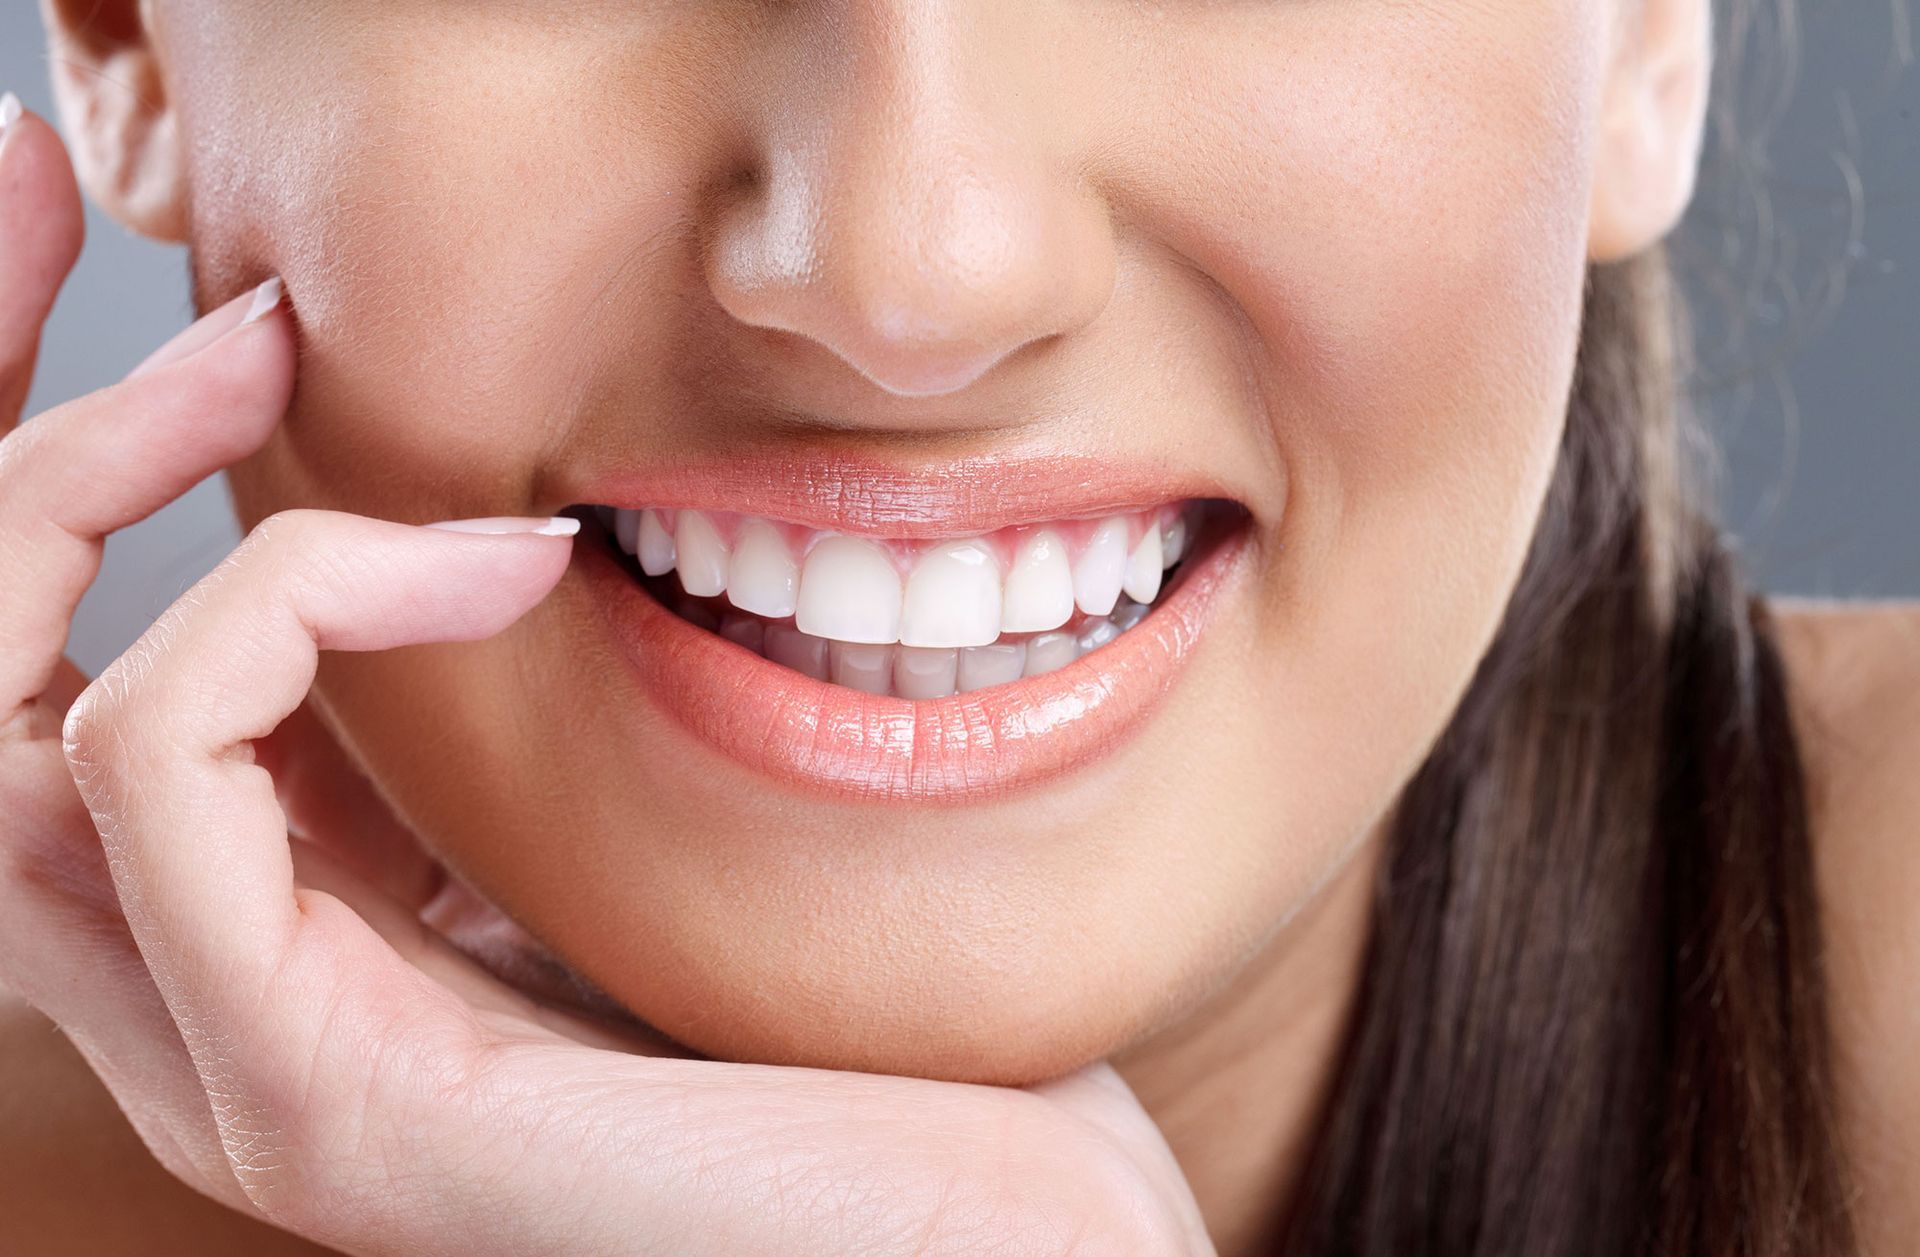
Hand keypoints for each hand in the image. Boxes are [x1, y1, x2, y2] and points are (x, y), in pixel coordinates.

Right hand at [0, 102, 1214, 1254]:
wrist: (1006, 1247)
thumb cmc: (865, 1045)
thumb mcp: (621, 839)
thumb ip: (484, 743)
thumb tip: (460, 538)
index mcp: (289, 949)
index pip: (60, 683)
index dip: (38, 461)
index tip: (107, 256)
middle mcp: (217, 1014)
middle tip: (52, 180)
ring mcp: (248, 1066)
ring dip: (81, 479)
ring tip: (261, 348)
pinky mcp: (327, 1090)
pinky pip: (155, 762)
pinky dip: (286, 600)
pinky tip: (492, 559)